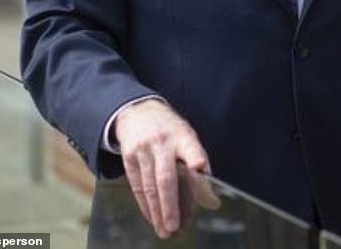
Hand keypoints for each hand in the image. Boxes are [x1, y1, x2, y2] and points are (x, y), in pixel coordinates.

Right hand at [114, 99, 218, 237]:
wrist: (138, 111)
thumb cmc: (170, 130)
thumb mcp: (187, 137)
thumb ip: (199, 164)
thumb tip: (211, 201)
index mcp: (182, 135)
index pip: (190, 147)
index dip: (195, 157)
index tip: (199, 167)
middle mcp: (162, 141)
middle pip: (166, 176)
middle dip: (170, 204)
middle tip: (175, 225)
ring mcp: (144, 148)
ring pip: (149, 185)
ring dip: (157, 211)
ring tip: (164, 229)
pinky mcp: (129, 156)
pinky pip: (137, 185)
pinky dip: (145, 204)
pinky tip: (152, 216)